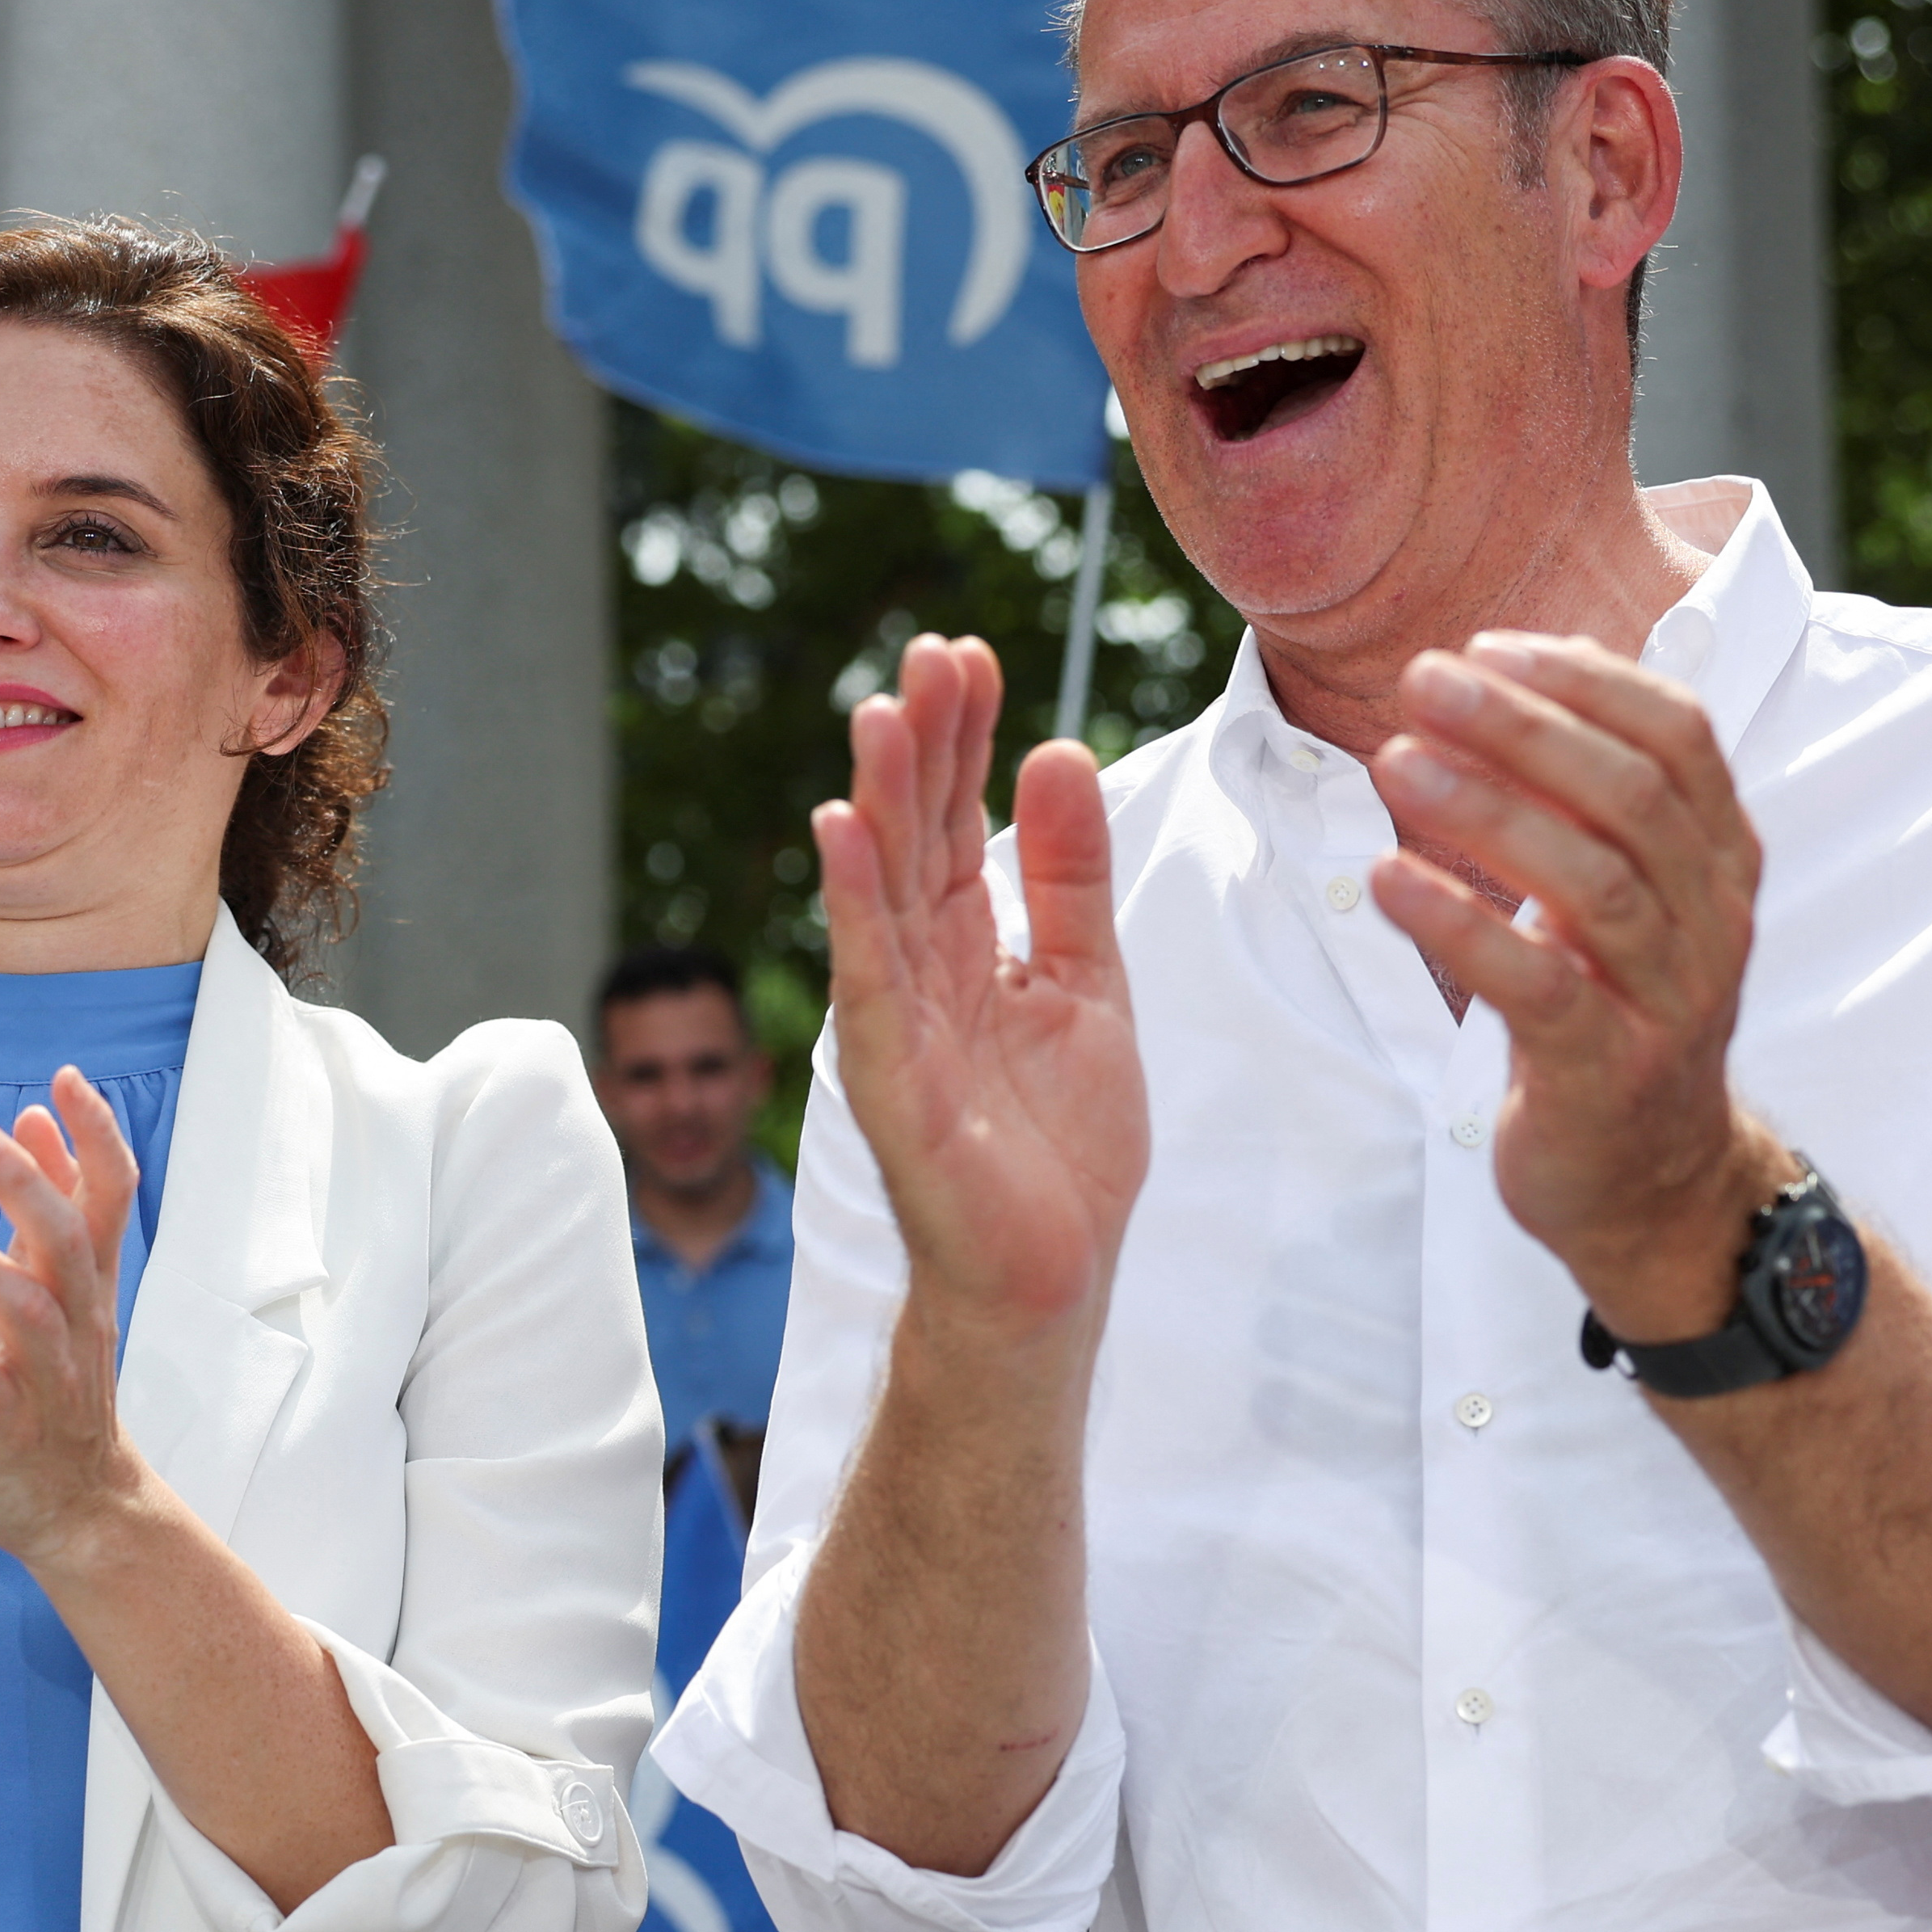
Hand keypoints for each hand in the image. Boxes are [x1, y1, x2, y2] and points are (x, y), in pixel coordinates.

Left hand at [0, 1074, 151, 1575]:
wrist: (79, 1506)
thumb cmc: (60, 1384)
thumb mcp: (64, 1286)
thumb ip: (53, 1203)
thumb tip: (37, 1116)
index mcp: (92, 1282)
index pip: (110, 1195)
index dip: (95, 1135)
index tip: (64, 1077)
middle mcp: (79, 1320)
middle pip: (67, 1239)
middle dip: (26, 1183)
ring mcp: (47, 1375)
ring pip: (22, 1303)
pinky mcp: (6, 1423)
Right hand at [811, 634, 1146, 1347]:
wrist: (1051, 1277)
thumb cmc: (1061, 1146)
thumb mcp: (1089, 983)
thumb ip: (1068, 878)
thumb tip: (1059, 751)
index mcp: (967, 947)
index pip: (954, 819)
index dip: (962, 739)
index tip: (968, 655)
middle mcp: (919, 972)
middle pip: (913, 837)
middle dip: (921, 745)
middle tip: (928, 654)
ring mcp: (897, 1024)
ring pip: (881, 893)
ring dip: (878, 801)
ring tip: (881, 713)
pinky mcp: (891, 1081)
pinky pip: (869, 979)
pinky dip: (853, 907)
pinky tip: (842, 834)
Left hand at [1367, 634, 1789, 1337]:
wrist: (1655, 1184)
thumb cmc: (1617, 1013)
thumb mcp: (1624, 893)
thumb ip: (1594, 795)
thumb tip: (1533, 665)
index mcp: (1720, 860)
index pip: (1679, 737)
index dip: (1586, 682)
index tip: (1488, 647)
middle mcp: (1710, 922)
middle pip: (1631, 797)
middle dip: (1525, 727)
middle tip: (1424, 681)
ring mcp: (1667, 1001)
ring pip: (1592, 883)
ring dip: (1487, 811)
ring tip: (1396, 760)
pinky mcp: (1604, 1074)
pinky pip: (1536, 986)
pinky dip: (1458, 925)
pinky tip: (1385, 880)